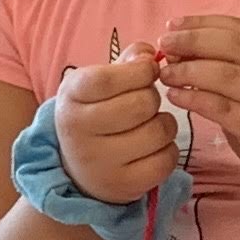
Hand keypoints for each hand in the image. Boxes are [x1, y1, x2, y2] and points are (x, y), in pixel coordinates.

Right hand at [51, 52, 177, 206]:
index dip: (139, 71)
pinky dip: (168, 150)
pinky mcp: (123, 185)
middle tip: (146, 103)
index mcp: (71, 97)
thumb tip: (150, 55)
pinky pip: (166, 160)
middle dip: (153, 98)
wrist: (79, 169)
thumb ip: (128, 62)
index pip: (107, 80)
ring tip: (150, 125)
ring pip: (158, 131)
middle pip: (140, 104)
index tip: (148, 71)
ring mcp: (100, 162)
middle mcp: (79, 130)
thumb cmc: (96, 114)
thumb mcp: (99, 83)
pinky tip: (154, 148)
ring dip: (164, 124)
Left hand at [155, 17, 239, 224]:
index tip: (175, 24)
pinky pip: (223, 108)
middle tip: (165, 43)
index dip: (207, 23)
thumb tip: (186, 55)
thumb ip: (239, 74)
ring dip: (190, 70)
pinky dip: (195, 98)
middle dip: (194, 40)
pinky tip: (176, 96)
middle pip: (236, 45)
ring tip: (165, 72)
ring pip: (227, 74)